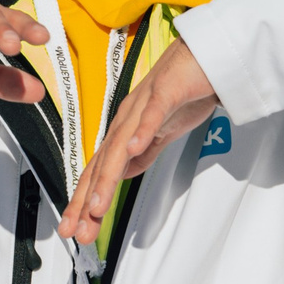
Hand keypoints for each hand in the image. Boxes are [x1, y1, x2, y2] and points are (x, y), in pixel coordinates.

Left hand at [62, 41, 216, 245]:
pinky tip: (132, 150)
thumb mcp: (162, 130)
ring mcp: (144, 104)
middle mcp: (127, 118)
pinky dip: (141, 132)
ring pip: (120, 145)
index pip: (99, 171)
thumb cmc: (185, 89)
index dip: (85, 201)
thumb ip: (144, 152)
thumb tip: (124, 174)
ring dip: (107, 177)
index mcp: (126, 129)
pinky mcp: (166, 91)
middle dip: (87, 200)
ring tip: (97, 205)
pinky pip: (151, 114)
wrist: (207, 53)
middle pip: (102, 164)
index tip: (75, 230)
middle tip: (76, 230)